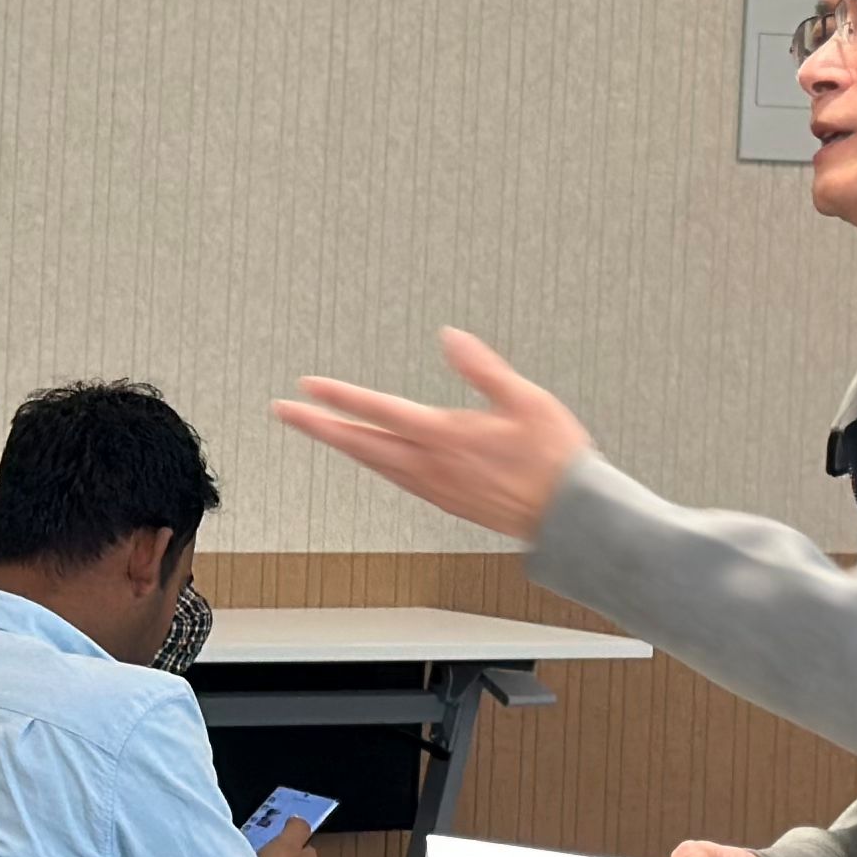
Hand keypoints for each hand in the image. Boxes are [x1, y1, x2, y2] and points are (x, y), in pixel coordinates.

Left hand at [274, 331, 593, 542]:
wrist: (573, 518)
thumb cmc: (556, 458)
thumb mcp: (527, 401)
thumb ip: (483, 369)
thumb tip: (450, 338)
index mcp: (446, 437)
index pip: (379, 411)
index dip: (340, 397)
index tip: (307, 386)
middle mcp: (431, 466)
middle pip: (360, 443)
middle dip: (318, 425)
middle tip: (283, 410)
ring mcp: (435, 488)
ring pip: (373, 464)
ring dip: (341, 444)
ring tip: (316, 428)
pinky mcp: (445, 501)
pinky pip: (393, 479)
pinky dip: (371, 462)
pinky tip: (368, 456)